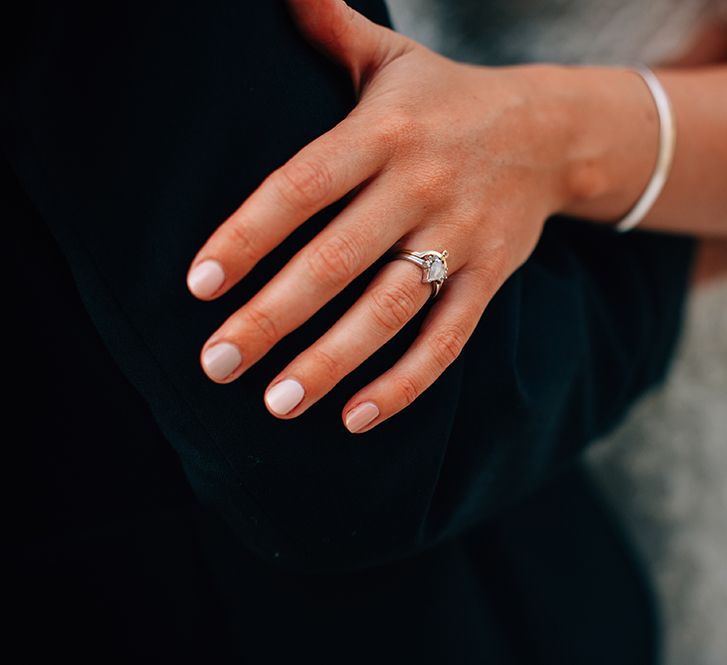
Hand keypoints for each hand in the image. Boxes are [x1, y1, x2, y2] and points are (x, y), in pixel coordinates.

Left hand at [186, 0, 573, 432]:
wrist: (550, 131)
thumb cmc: (444, 100)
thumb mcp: (389, 56)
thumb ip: (329, 24)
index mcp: (383, 131)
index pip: (300, 186)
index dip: (246, 235)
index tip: (198, 286)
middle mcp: (420, 187)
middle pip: (335, 260)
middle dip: (273, 317)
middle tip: (217, 364)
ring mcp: (460, 238)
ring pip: (390, 310)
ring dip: (333, 362)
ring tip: (278, 403)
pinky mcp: (491, 278)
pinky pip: (448, 339)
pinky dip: (406, 383)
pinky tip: (357, 418)